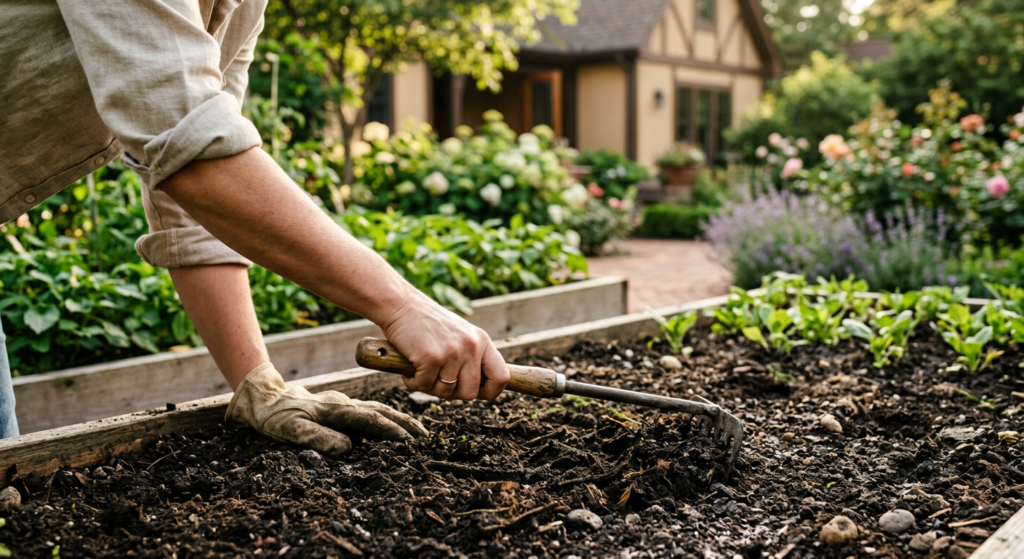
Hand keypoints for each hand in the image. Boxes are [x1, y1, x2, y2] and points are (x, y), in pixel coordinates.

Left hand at [226, 363, 427, 456]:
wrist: (263, 398)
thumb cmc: (275, 417)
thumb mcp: (290, 430)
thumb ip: (318, 438)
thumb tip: (348, 450)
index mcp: (336, 410)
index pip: (370, 420)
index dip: (391, 432)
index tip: (410, 443)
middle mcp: (344, 405)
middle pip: (381, 412)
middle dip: (405, 424)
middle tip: (425, 437)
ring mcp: (344, 404)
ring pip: (378, 410)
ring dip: (400, 420)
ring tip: (418, 431)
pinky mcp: (341, 407)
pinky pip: (370, 411)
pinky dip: (387, 417)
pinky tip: (395, 423)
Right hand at [379, 293, 509, 399]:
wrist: (401, 305)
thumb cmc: (427, 323)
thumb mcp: (460, 334)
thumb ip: (472, 357)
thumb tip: (480, 390)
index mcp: (482, 341)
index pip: (501, 377)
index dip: (490, 392)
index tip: (476, 394)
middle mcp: (471, 346)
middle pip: (470, 393)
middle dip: (452, 393)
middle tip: (437, 380)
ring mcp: (452, 352)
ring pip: (445, 392)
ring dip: (429, 387)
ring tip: (421, 370)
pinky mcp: (431, 357)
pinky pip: (424, 386)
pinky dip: (414, 382)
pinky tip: (409, 368)